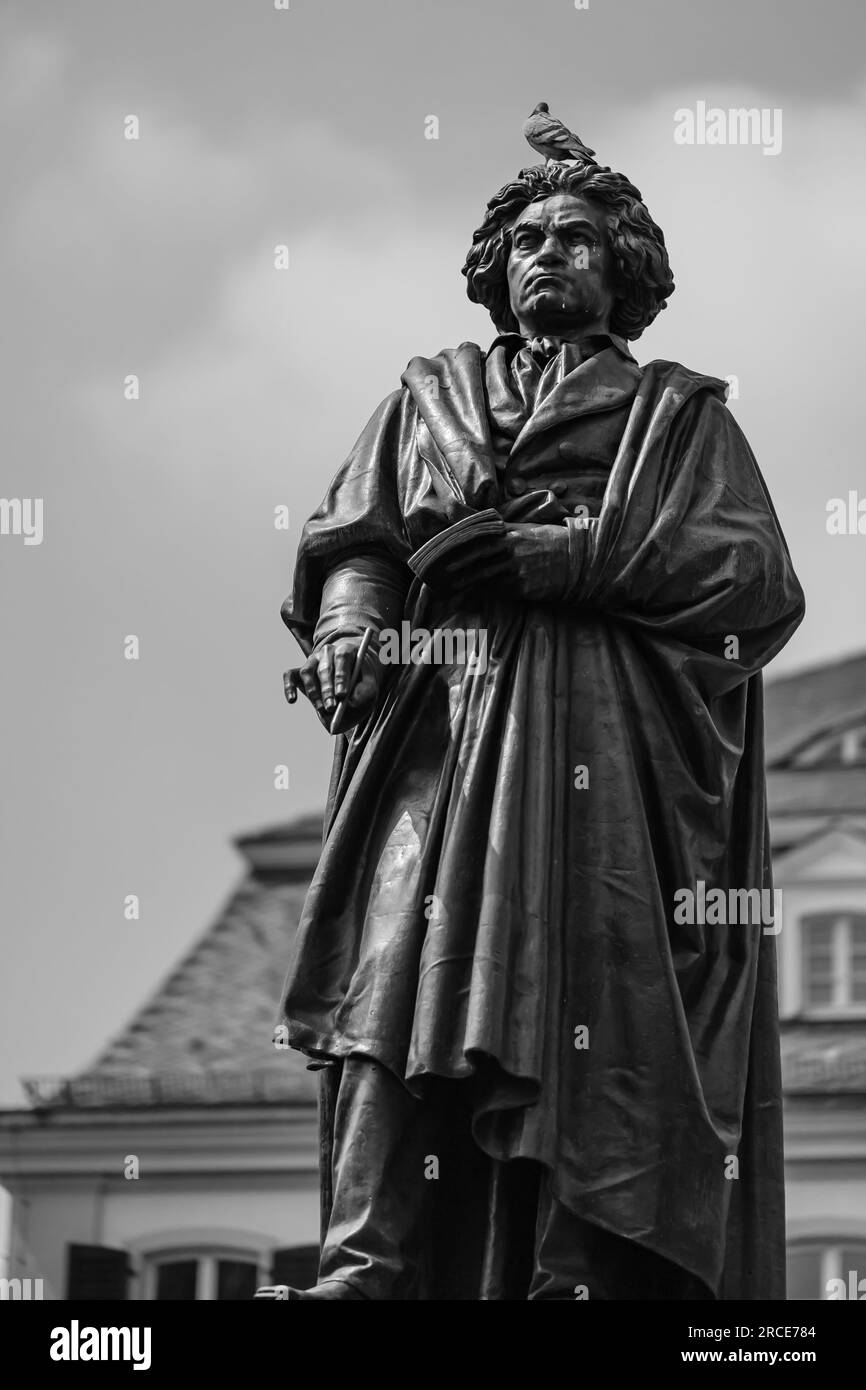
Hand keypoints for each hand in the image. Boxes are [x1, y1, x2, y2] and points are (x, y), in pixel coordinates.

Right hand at [283, 635, 381, 732]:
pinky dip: (289, 687)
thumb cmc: (361, 685)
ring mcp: (311, 661)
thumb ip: (363, 694)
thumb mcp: (369, 688)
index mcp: (345, 650)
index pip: (342, 658)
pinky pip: (290, 676)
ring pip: (307, 672)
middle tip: (331, 707)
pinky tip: (292, 700)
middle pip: (324, 668)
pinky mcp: (299, 671)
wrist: (350, 685)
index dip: (341, 676)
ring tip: (322, 710)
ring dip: (313, 692)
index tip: (342, 695)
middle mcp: (327, 652)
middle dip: (327, 689)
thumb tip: (349, 703)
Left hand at [439, 523, 569, 602]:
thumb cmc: (547, 541)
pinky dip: (487, 593)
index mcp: (511, 534)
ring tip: (453, 588)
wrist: (577, 559)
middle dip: (458, 569)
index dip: (458, 549)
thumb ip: (500, 528)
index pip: (478, 540)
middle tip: (442, 575)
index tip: (442, 556)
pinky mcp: (525, 588)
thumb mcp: (524, 528)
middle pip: (478, 561)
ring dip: (469, 584)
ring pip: (487, 579)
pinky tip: (476, 595)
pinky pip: (501, 592)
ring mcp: (518, 570)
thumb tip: (472, 522)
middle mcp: (512, 551)